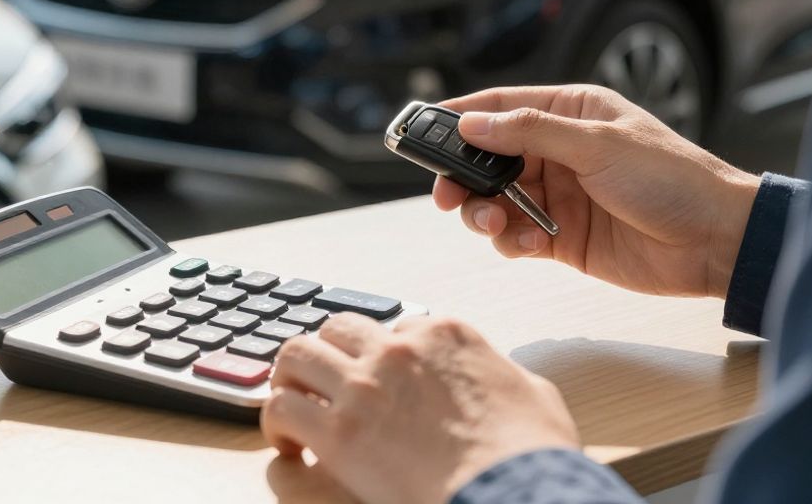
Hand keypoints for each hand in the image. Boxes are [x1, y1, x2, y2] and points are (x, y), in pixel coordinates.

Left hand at [261, 313, 577, 503]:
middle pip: (337, 329)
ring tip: (295, 405)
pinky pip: (281, 408)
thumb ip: (502, 372)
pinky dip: (277, 423)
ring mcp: (365, 385)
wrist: (515, 490)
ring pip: (296, 355)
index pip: (395, 325)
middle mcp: (398, 348)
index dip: (383, 354)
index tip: (380, 378)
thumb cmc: (532, 452)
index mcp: (445, 334)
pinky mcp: (339, 431)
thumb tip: (499, 374)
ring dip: (291, 379)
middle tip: (324, 384)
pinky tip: (290, 444)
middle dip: (329, 354)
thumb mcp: (535, 392)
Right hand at [432, 84, 760, 296]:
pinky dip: (512, 240)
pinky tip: (533, 242)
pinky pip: (515, 235)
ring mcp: (558, 195)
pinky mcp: (561, 237)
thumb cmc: (672, 180)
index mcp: (570, 113)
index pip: (501, 107)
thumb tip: (472, 124)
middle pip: (487, 159)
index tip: (423, 131)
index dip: (460, 118)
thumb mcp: (598, 145)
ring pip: (494, 200)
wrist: (715, 242)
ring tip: (496, 223)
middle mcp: (559, 151)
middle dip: (463, 178)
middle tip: (447, 196)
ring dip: (485, 213)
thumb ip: (530, 133)